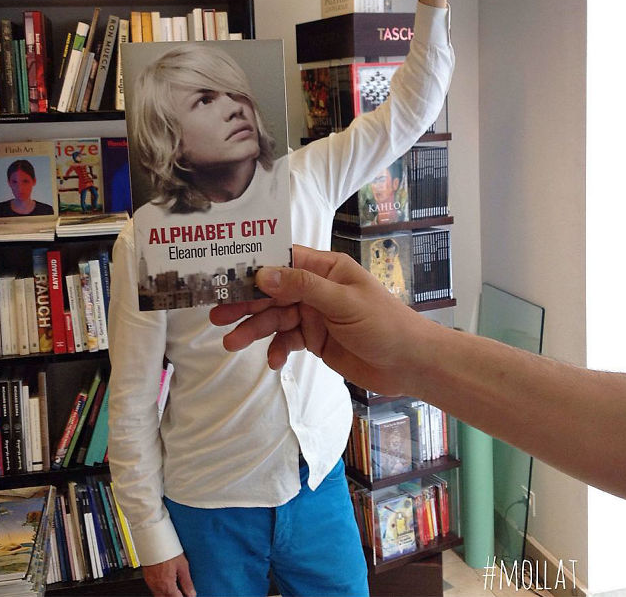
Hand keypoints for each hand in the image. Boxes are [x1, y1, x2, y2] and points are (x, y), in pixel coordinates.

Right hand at [142, 554, 195, 596]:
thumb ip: (187, 582)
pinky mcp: (147, 579)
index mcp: (168, 586)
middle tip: (181, 592)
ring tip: (174, 588)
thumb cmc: (168, 550)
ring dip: (167, 594)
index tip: (188, 595)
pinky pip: (154, 590)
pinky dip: (161, 590)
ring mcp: (151, 584)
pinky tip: (166, 583)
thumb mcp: (183, 565)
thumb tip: (191, 593)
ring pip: (159, 596)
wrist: (153, 541)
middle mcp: (158, 587)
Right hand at [210, 245, 437, 396]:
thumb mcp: (343, 302)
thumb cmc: (384, 324)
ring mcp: (314, 315)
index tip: (223, 275)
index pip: (283, 261)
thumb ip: (303, 287)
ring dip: (254, 330)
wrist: (409, 365)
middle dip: (246, 303)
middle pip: (273, 292)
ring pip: (275, 319)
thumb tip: (263, 273)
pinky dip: (277, 350)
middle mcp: (316, 289)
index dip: (254, 267)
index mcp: (325, 269)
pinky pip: (287, 341)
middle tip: (216, 314)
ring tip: (231, 342)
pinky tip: (272, 361)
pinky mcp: (314, 340)